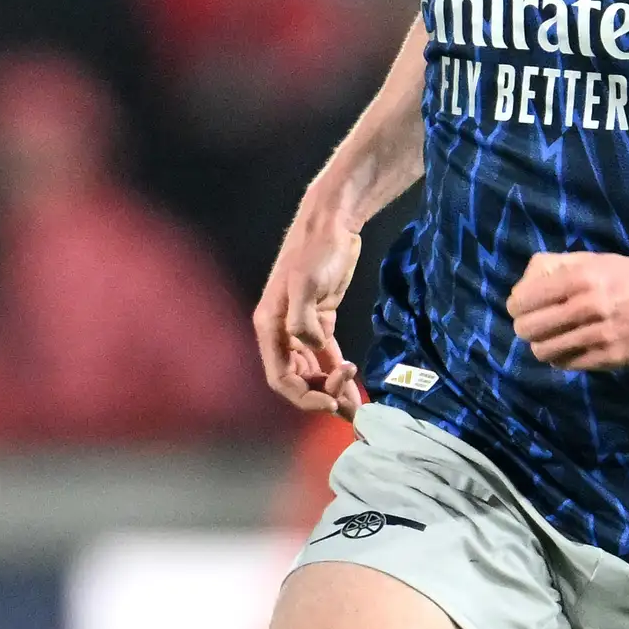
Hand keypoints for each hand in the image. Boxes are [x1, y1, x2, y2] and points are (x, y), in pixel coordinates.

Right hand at [252, 214, 365, 415]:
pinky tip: (355, 383)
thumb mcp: (305, 282)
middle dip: (322, 395)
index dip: (303, 396)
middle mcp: (282, 332)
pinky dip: (338, 371)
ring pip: (313, 371)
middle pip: (297, 380)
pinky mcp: (321, 321)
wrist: (333, 223)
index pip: (280, 377)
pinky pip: (326, 356)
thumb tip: (312, 346)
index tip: (331, 402)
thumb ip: (303, 319)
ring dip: (332, 389)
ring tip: (358, 404)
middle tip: (351, 403)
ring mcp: (302, 328)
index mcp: (270, 326)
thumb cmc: (315, 250)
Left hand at [508, 251, 628, 371]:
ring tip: (553, 340)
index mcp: (578, 277)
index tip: (522, 309)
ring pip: (544, 351)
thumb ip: (557, 268)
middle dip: (526, 328)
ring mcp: (599, 334)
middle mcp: (586, 306)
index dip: (517, 307)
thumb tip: (523, 287)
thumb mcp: (594, 260)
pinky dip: (562, 359)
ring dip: (543, 346)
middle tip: (536, 327)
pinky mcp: (610, 357)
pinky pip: (568, 364)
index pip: (522, 301)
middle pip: (527, 329)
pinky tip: (571, 350)